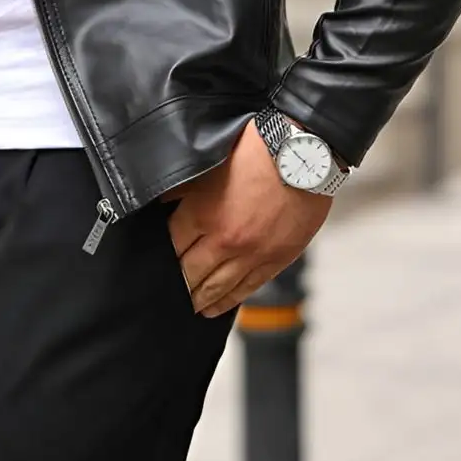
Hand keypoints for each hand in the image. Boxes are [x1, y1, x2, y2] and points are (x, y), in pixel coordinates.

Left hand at [164, 119, 330, 317]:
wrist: (304, 157)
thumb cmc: (258, 152)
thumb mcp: (210, 164)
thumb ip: (184, 188)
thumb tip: (162, 203)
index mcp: (203, 213)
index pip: (171, 246)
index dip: (161, 256)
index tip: (156, 262)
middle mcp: (224, 241)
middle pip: (189, 274)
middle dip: (177, 284)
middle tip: (167, 291)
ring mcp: (250, 255)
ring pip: (216, 288)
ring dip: (199, 299)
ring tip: (189, 306)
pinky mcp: (274, 261)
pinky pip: (246, 289)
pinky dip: (227, 301)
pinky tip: (214, 308)